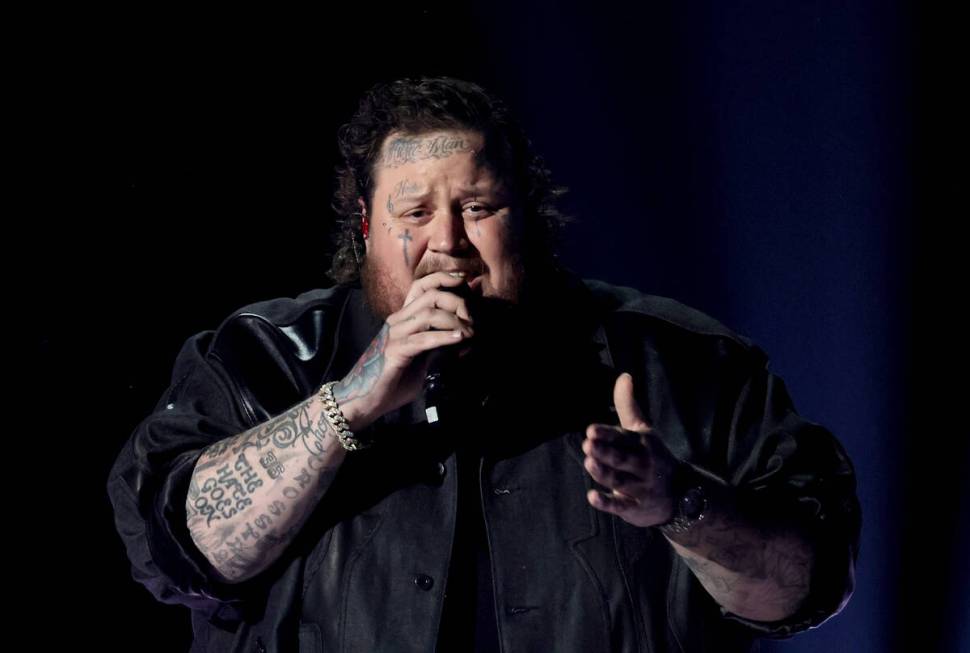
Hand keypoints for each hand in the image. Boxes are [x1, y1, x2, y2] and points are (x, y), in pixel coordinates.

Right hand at [334, 272, 475, 421]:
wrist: (365, 401)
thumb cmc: (393, 382)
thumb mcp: (423, 360)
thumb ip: (440, 347)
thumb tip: (466, 337)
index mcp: (402, 319)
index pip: (421, 286)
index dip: (443, 279)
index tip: (465, 281)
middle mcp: (397, 321)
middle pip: (430, 295)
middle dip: (456, 301)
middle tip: (472, 318)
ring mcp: (394, 335)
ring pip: (429, 314)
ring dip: (455, 321)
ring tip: (470, 333)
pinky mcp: (394, 352)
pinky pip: (423, 339)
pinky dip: (444, 337)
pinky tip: (459, 339)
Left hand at [582, 372, 677, 526]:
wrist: (682, 495)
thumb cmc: (652, 456)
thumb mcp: (643, 431)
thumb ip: (628, 406)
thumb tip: (624, 376)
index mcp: (643, 444)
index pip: (624, 437)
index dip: (608, 434)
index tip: (591, 430)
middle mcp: (643, 465)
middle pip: (623, 458)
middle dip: (606, 452)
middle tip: (588, 445)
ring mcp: (640, 488)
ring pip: (620, 481)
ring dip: (605, 473)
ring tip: (589, 463)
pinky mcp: (635, 508)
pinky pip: (621, 506)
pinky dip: (607, 503)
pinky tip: (592, 496)